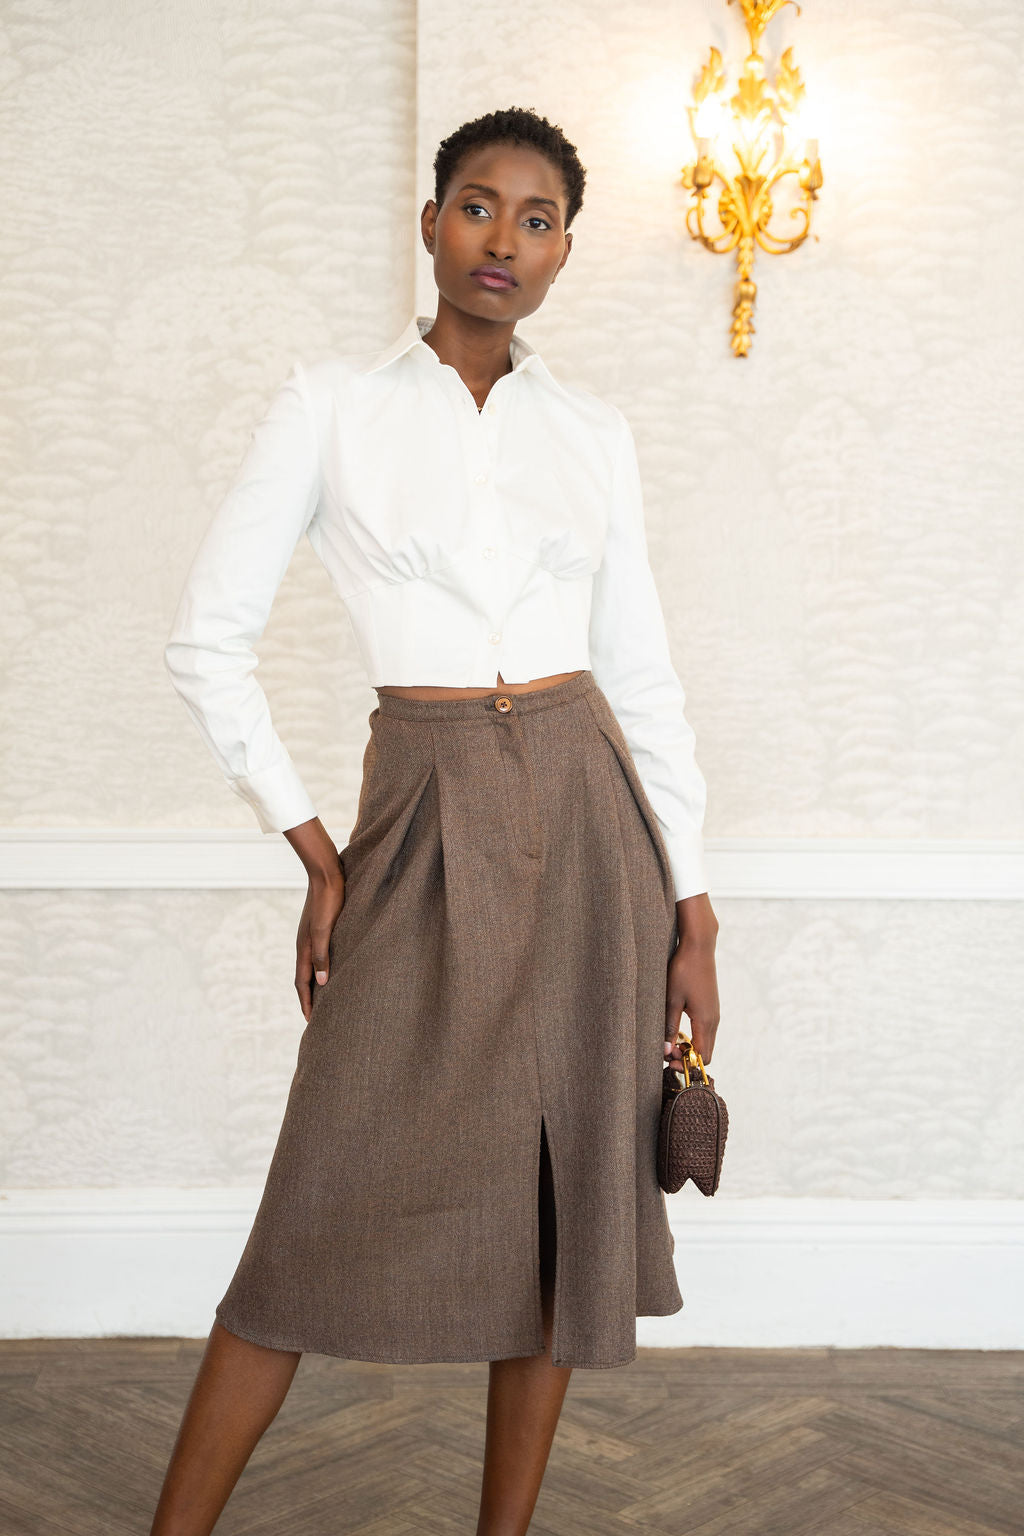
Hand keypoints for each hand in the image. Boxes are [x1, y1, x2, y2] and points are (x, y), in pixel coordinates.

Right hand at [294, 864, 345, 1021]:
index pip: (303, 983)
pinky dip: (322, 969)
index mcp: (304, 948)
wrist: (327, 873)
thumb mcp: (325, 930)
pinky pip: (319, 956)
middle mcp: (305, 945)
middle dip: (308, 998)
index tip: (311, 1021)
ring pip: (312, 967)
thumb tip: (322, 983)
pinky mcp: (320, 929)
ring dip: (315, 984)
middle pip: (305, 978)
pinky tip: (332, 970)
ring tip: (324, 998)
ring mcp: (312, 937)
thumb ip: (323, 955)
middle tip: (315, 1017)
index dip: (307, 1003)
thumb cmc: (329, 901)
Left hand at [664, 893, 719, 1064]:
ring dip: (689, 1047)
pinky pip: (705, 1031)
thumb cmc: (683, 971)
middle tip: (666, 1051)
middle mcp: (714, 1020)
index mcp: (705, 1021)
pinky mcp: (711, 1007)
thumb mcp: (671, 999)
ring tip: (669, 1041)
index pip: (702, 1058)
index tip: (668, 1060)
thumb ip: (669, 1027)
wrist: (699, 947)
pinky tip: (677, 1029)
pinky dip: (693, 1037)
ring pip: (706, 1042)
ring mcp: (714, 1014)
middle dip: (687, 1059)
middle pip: (706, 1053)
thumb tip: (666, 1051)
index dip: (686, 1065)